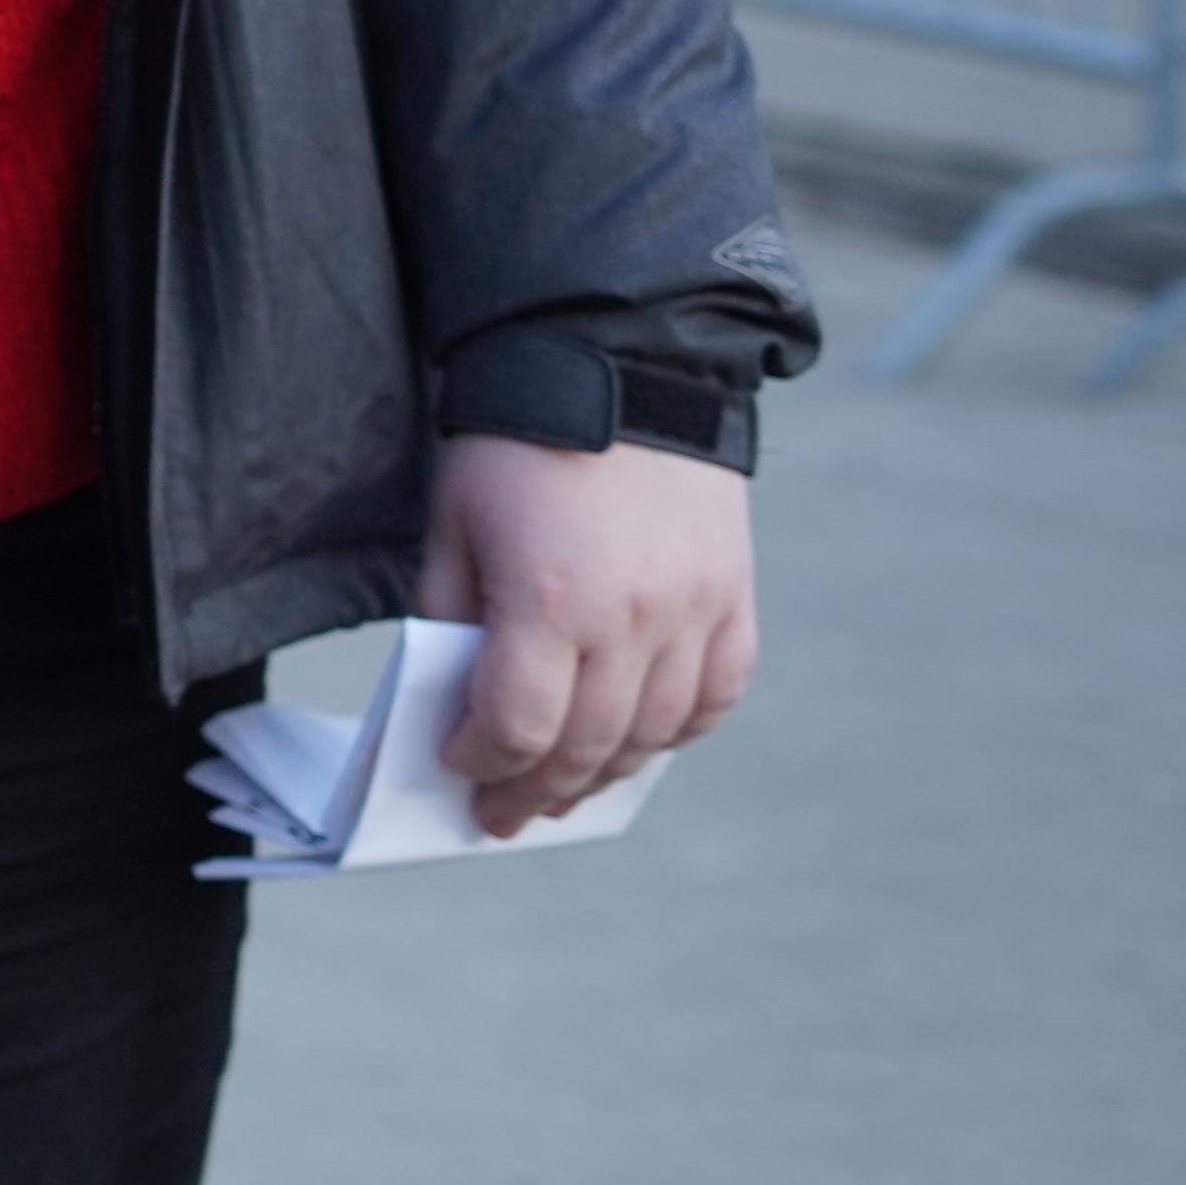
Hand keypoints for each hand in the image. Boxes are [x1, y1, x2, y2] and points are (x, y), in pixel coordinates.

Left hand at [414, 429, 757, 838]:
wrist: (620, 367)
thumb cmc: (516, 446)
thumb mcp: (452, 524)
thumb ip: (452, 616)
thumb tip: (455, 699)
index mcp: (549, 602)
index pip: (518, 726)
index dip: (482, 762)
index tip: (458, 766)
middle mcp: (632, 621)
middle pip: (588, 746)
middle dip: (537, 791)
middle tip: (504, 817)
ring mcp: (694, 614)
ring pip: (656, 734)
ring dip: (606, 774)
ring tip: (565, 790)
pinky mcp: (733, 599)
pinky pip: (715, 696)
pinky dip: (678, 731)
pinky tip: (642, 743)